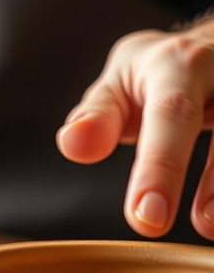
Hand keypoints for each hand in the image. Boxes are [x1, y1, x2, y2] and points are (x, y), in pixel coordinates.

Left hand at [56, 23, 213, 238]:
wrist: (209, 47)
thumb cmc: (157, 71)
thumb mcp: (120, 82)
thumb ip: (97, 116)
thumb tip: (72, 145)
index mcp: (178, 65)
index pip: (171, 115)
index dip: (161, 166)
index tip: (145, 214)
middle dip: (210, 185)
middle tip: (167, 224)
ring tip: (206, 225)